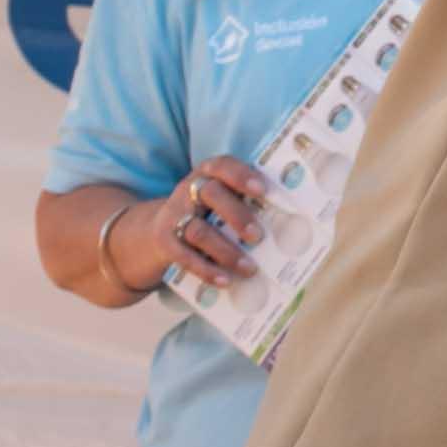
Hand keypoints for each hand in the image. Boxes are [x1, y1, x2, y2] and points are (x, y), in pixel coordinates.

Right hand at [83, 158, 271, 308]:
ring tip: (250, 268)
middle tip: (258, 236)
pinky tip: (226, 281)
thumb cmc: (207, 214)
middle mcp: (188, 191)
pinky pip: (185, 257)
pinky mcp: (165, 242)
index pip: (222, 165)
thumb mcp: (221, 201)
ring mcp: (174, 216)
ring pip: (199, 230)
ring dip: (227, 251)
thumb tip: (291, 222)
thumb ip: (247, 204)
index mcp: (208, 175)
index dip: (241, 175)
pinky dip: (207, 270)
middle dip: (237, 215)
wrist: (155, 232)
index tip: (263, 190)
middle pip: (211, 194)